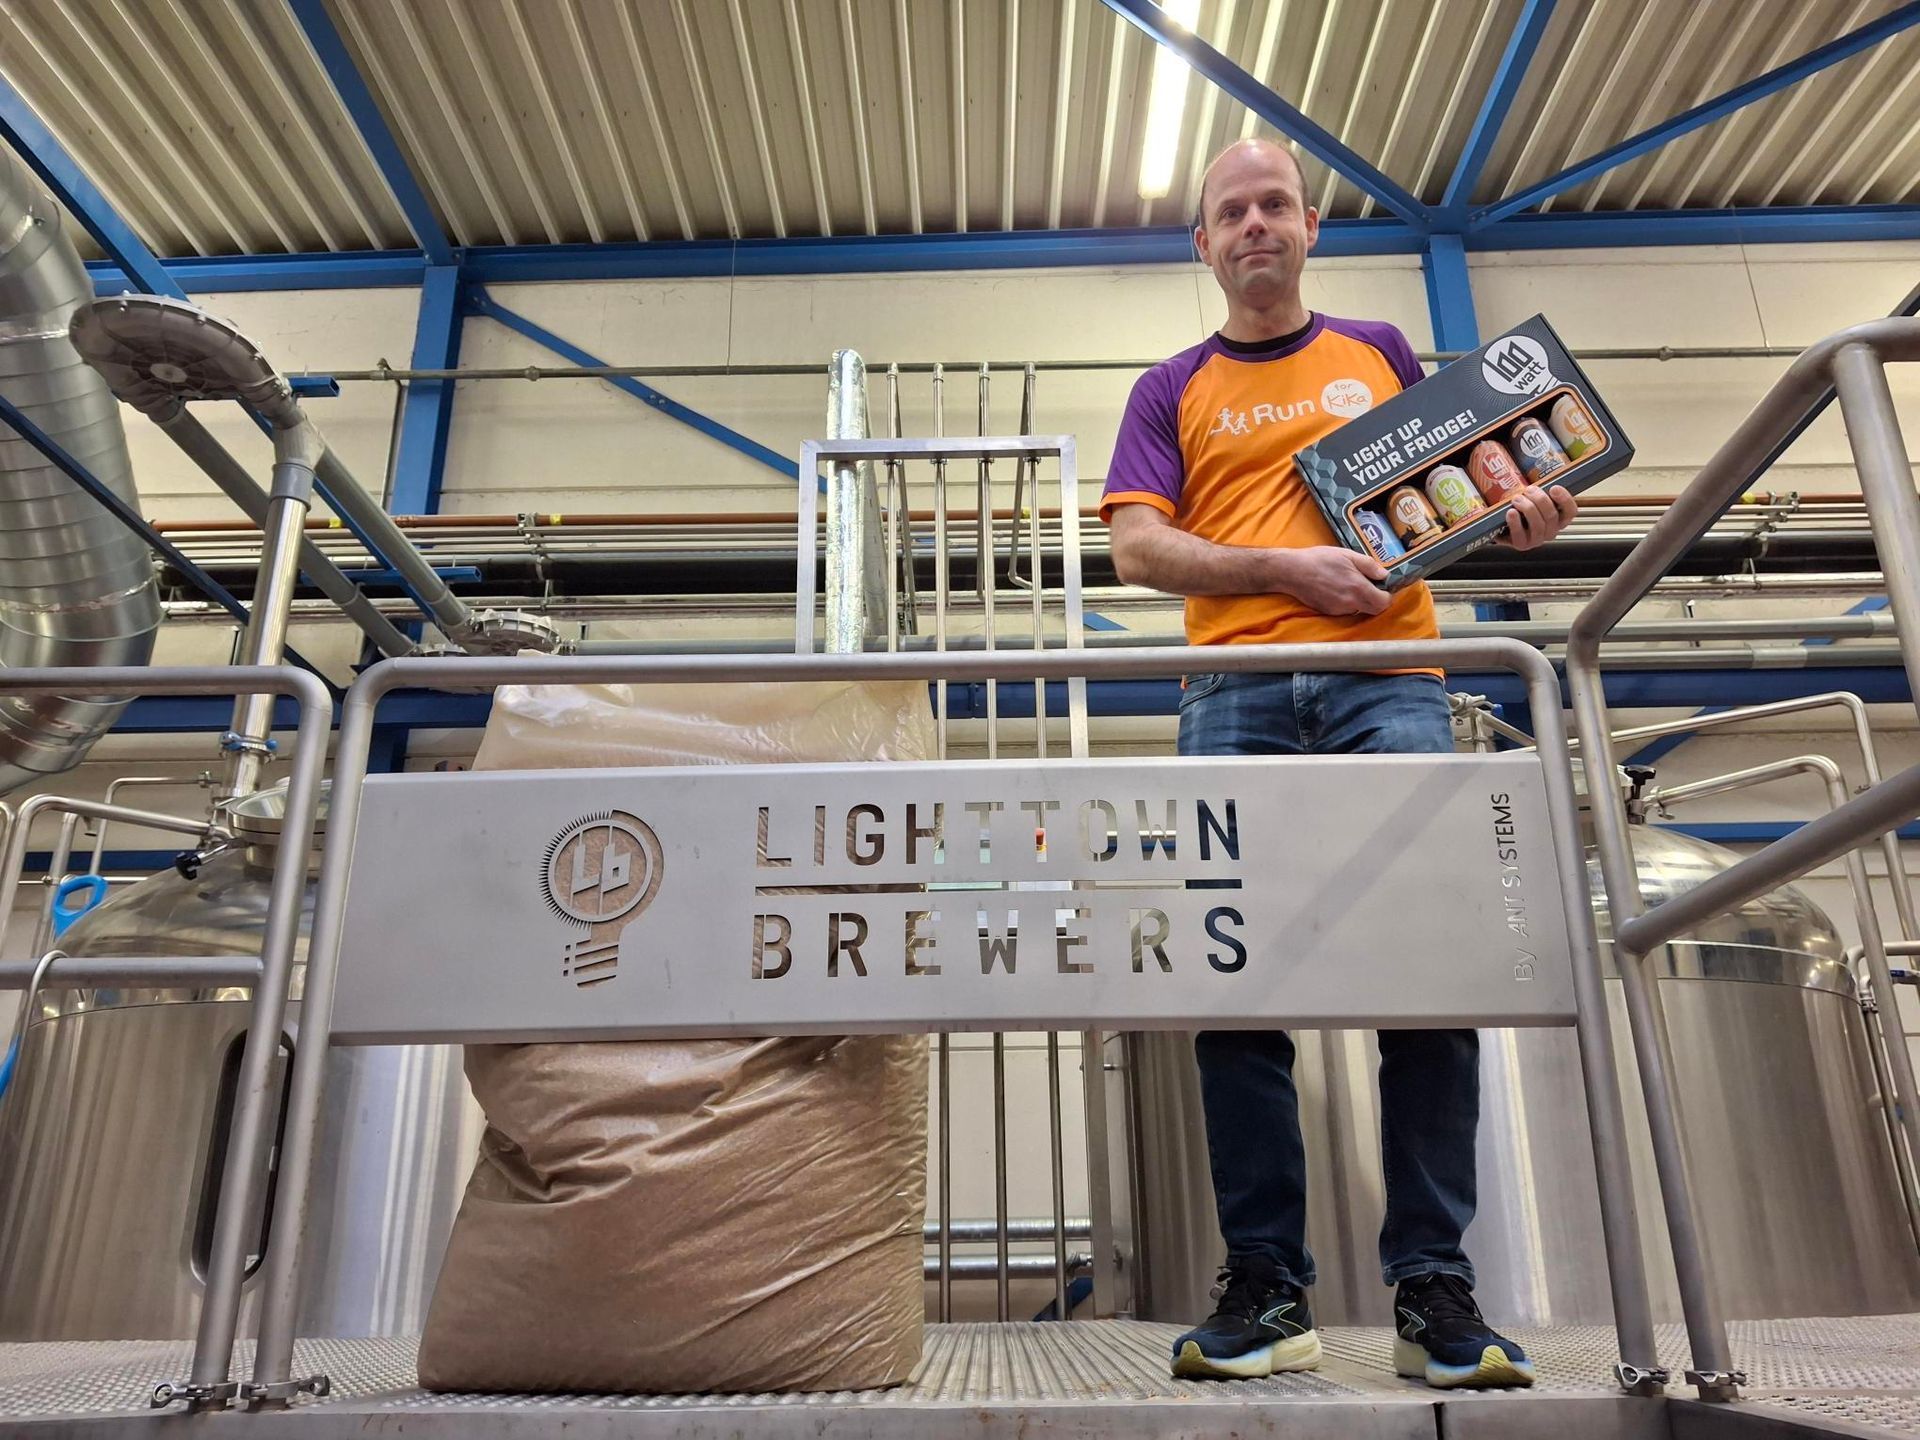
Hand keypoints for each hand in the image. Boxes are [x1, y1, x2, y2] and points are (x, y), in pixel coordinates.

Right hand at [1271, 546, 1390, 616]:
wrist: (1292, 571)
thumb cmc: (1319, 559)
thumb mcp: (1347, 555)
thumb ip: (1369, 566)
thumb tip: (1385, 575)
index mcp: (1359, 588)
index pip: (1384, 603)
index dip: (1387, 595)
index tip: (1384, 586)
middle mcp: (1351, 603)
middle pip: (1374, 610)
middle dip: (1376, 600)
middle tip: (1370, 586)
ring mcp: (1339, 610)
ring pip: (1359, 609)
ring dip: (1360, 600)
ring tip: (1348, 583)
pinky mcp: (1329, 612)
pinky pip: (1345, 609)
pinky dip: (1346, 601)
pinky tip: (1336, 588)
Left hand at [1502, 483, 1578, 549]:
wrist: (1503, 526)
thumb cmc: (1522, 510)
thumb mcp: (1535, 499)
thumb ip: (1541, 490)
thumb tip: (1543, 462)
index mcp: (1559, 519)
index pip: (1571, 511)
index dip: (1565, 500)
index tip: (1554, 487)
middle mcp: (1551, 531)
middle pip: (1552, 516)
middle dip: (1540, 500)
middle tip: (1529, 490)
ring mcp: (1537, 540)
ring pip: (1538, 525)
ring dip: (1528, 509)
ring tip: (1517, 499)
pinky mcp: (1521, 545)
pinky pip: (1520, 535)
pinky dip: (1515, 522)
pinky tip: (1511, 512)